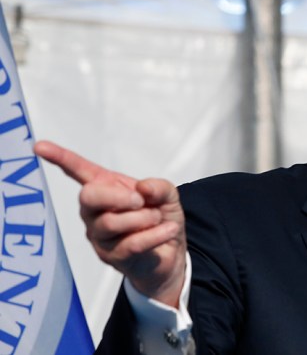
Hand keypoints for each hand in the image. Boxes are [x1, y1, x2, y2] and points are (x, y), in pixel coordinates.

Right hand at [34, 140, 186, 306]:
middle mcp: (94, 211)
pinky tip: (167, 230)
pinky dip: (155, 235)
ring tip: (157, 218)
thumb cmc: (160, 218)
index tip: (39, 146)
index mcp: (105, 187)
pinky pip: (131, 243)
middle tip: (140, 201)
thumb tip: (143, 187)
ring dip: (144, 218)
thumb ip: (159, 187)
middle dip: (118, 196)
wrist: (170, 253)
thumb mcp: (166, 196)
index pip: (78, 170)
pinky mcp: (110, 256)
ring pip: (111, 222)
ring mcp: (99, 235)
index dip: (60, 157)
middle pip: (88, 196)